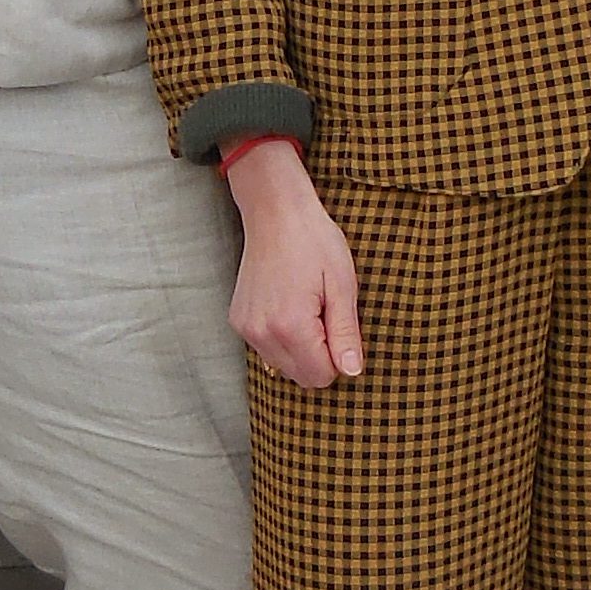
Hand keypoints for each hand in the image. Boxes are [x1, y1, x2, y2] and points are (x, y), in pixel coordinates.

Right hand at [221, 139, 363, 389]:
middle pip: (300, 377)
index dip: (337, 357)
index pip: (320, 376)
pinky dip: (282, 338)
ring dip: (300, 348)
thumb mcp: (342, 286)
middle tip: (323, 313)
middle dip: (319, 355)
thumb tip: (352, 371)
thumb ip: (346, 334)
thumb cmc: (314, 242)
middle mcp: (262, 333)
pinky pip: (267, 350)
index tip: (338, 325)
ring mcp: (246, 328)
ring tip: (306, 307)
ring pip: (282, 367)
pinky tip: (288, 306)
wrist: (275, 212)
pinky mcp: (238, 321)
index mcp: (290, 326)